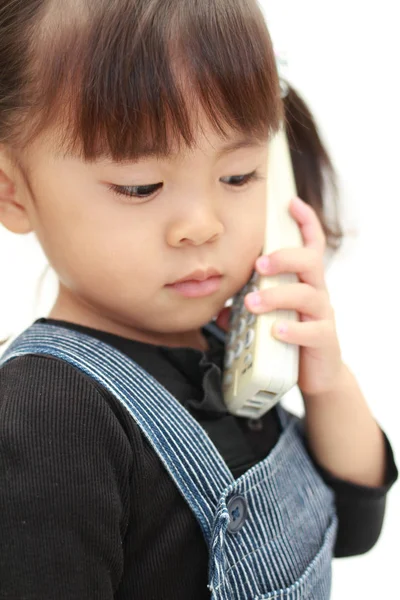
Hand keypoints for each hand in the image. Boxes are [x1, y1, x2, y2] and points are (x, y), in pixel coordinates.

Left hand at [217, 197, 343, 396]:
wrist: (316, 375)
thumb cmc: (289, 338)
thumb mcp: (266, 318)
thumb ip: (245, 309)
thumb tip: (218, 309)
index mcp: (303, 282)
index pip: (310, 246)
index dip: (305, 222)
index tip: (291, 203)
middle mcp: (316, 293)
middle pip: (310, 262)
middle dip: (284, 257)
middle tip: (258, 264)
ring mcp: (322, 316)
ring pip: (308, 295)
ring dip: (277, 296)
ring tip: (252, 304)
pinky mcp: (325, 341)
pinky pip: (314, 331)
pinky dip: (293, 330)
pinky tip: (275, 331)